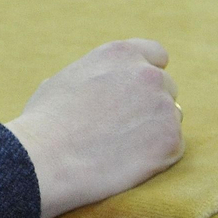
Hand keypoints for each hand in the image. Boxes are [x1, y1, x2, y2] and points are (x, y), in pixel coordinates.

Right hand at [5, 39, 182, 217]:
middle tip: (124, 129)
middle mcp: (147, 74)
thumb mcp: (61, 80)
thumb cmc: (44, 123)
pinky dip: (157, 158)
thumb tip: (89, 86)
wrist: (46, 158)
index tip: (139, 92)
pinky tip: (127, 163)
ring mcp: (162, 107)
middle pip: (166, 88)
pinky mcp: (170, 141)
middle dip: (151, 105)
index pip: (156, 55)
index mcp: (120, 54)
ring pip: (171, 119)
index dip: (148, 73)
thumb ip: (89, 77)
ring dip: (154, 131)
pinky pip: (173, 148)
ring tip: (121, 149)